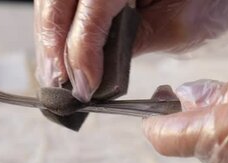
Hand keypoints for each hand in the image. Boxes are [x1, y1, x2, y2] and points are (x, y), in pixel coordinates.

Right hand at [34, 0, 227, 100]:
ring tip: (55, 77)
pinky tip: (60, 56)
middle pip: (56, 4)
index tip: (84, 89)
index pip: (91, 11)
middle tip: (58, 87)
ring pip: (50, 3)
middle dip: (52, 48)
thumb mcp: (178, 26)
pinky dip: (55, 29)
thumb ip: (132, 45)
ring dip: (49, 40)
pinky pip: (58, 2)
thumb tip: (92, 74)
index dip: (81, 53)